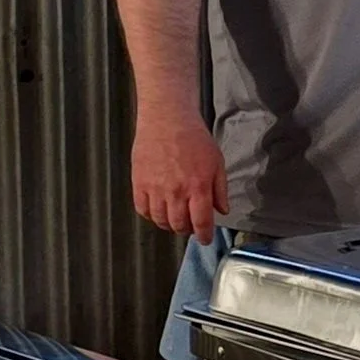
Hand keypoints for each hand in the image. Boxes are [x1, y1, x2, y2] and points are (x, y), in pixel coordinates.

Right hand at [132, 106, 229, 239]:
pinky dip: (151, 215)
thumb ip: (220, 189)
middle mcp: (176, 192)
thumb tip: (221, 211)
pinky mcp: (139, 184)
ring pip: (161, 221)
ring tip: (175, 218)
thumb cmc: (194, 138)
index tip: (205, 240)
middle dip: (187, 230)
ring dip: (170, 225)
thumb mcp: (216, 162)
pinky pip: (143, 210)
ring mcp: (155, 189)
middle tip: (190, 226)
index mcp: (198, 187)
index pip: (201, 222)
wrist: (167, 120)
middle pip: (179, 225)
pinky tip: (158, 209)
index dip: (204, 235)